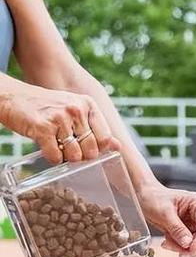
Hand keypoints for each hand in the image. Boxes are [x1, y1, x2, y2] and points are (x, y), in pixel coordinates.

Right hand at [0, 84, 119, 162]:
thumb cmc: (47, 107)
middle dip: (83, 156)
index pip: (105, 136)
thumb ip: (95, 127)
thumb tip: (118, 147)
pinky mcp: (43, 128)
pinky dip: (53, 159)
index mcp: (88, 104)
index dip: (99, 149)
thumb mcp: (75, 109)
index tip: (90, 150)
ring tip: (59, 148)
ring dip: (67, 158)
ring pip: (75, 155)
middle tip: (71, 151)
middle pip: (91, 148)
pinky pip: (56, 156)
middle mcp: (77, 109)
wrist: (15, 97)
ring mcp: (60, 118)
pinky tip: (48, 149)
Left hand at [138, 183, 195, 256]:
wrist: (145, 197)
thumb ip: (177, 229)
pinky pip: (188, 245)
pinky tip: (167, 242)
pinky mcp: (187, 231)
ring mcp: (194, 223)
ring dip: (184, 248)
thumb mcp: (164, 212)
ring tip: (168, 243)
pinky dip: (178, 247)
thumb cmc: (154, 197)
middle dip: (194, 246)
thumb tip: (187, 243)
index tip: (191, 249)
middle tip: (180, 252)